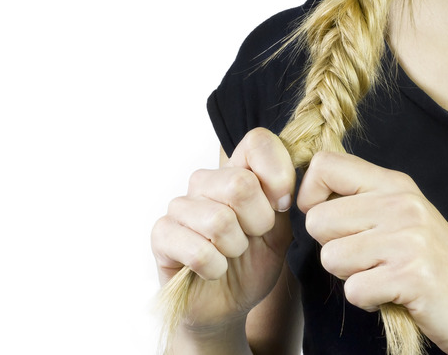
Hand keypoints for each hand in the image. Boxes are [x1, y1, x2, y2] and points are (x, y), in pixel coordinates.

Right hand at [151, 128, 295, 330]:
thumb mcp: (280, 232)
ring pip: (219, 220)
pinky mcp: (162, 236)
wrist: (227, 305)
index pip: (257, 141)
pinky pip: (198, 250)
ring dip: (235, 250)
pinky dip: (215, 268)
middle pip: (240, 183)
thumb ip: (283, 200)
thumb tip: (284, 184)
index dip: (278, 173)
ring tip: (230, 256)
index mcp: (236, 171)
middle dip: (258, 223)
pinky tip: (213, 271)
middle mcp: (205, 182)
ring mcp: (179, 207)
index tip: (281, 206)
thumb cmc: (251, 264)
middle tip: (251, 238)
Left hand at [296, 151, 447, 353]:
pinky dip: (367, 301)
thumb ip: (359, 200)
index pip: (324, 165)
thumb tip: (305, 195)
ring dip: (351, 277)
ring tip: (384, 276)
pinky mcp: (413, 275)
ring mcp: (409, 238)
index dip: (309, 195)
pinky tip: (393, 296)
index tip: (327, 222)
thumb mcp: (400, 217)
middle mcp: (402, 203)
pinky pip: (353, 289)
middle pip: (317, 220)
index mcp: (395, 184)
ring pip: (330, 257)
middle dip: (333, 248)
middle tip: (369, 260)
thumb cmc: (433, 267)